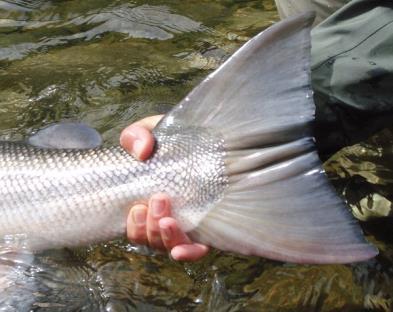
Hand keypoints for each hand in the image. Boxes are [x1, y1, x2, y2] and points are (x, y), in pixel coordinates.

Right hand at [120, 116, 208, 260]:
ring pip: (169, 246)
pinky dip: (187, 253)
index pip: (135, 227)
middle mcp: (163, 217)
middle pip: (151, 239)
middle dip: (150, 225)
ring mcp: (185, 223)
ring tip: (168, 218)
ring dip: (165, 236)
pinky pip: (195, 249)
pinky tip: (182, 250)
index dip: (135, 227)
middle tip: (159, 199)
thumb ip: (137, 136)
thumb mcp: (149, 131)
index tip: (137, 208)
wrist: (199, 139)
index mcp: (146, 201)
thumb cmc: (171, 139)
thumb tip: (142, 151)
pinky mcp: (205, 227)